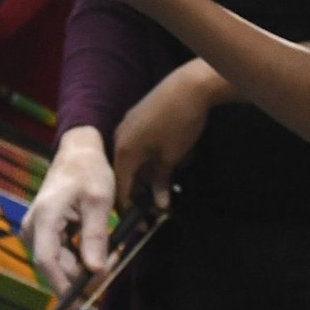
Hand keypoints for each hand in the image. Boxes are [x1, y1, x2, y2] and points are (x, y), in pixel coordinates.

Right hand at [21, 127, 114, 294]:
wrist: (78, 153)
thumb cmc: (89, 172)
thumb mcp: (98, 201)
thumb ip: (95, 236)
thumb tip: (95, 270)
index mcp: (44, 218)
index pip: (47, 262)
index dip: (64, 287)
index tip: (83, 305)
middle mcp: (34, 227)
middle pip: (55, 266)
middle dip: (83, 277)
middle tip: (115, 269)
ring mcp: (37, 230)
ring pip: (58, 263)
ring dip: (83, 269)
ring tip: (112, 260)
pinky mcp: (45, 231)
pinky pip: (61, 254)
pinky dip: (80, 259)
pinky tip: (100, 255)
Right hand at [112, 58, 228, 210]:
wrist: (189, 86)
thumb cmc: (179, 125)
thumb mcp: (171, 158)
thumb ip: (161, 181)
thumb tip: (160, 204)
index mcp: (123, 151)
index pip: (120, 187)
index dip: (130, 207)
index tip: (140, 224)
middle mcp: (119, 138)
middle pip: (124, 172)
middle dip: (138, 192)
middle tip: (154, 209)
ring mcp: (127, 125)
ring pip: (131, 159)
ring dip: (144, 176)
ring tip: (160, 190)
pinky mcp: (137, 117)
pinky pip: (136, 146)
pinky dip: (145, 160)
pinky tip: (160, 167)